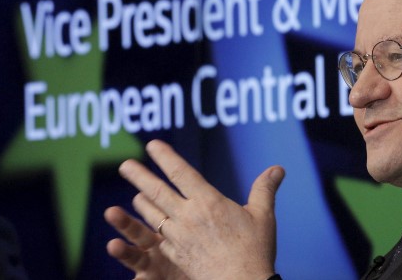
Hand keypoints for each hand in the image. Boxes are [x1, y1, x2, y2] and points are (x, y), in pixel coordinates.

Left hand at [110, 139, 284, 279]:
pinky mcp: (176, 256)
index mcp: (208, 202)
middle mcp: (189, 217)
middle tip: (124, 165)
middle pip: (157, 192)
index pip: (182, 173)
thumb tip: (278, 169)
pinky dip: (150, 227)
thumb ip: (265, 189)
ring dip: (141, 202)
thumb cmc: (255, 251)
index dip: (165, 157)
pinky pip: (158, 237)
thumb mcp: (263, 216)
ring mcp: (179, 238)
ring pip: (153, 215)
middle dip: (139, 176)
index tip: (152, 145)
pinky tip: (148, 225)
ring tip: (134, 192)